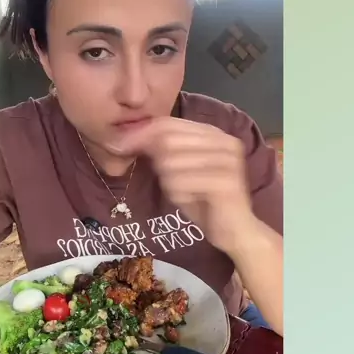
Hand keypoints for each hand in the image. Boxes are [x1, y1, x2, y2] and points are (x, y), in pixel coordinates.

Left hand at [114, 116, 258, 257]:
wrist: (235, 230)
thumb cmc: (205, 200)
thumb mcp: (180, 170)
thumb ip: (162, 151)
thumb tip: (127, 138)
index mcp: (212, 133)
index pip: (168, 123)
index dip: (140, 133)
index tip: (118, 145)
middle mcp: (223, 141)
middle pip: (167, 139)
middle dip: (152, 158)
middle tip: (160, 179)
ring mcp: (226, 160)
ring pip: (170, 161)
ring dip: (168, 182)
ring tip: (183, 192)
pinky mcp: (226, 181)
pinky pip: (181, 182)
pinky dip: (177, 193)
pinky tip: (190, 200)